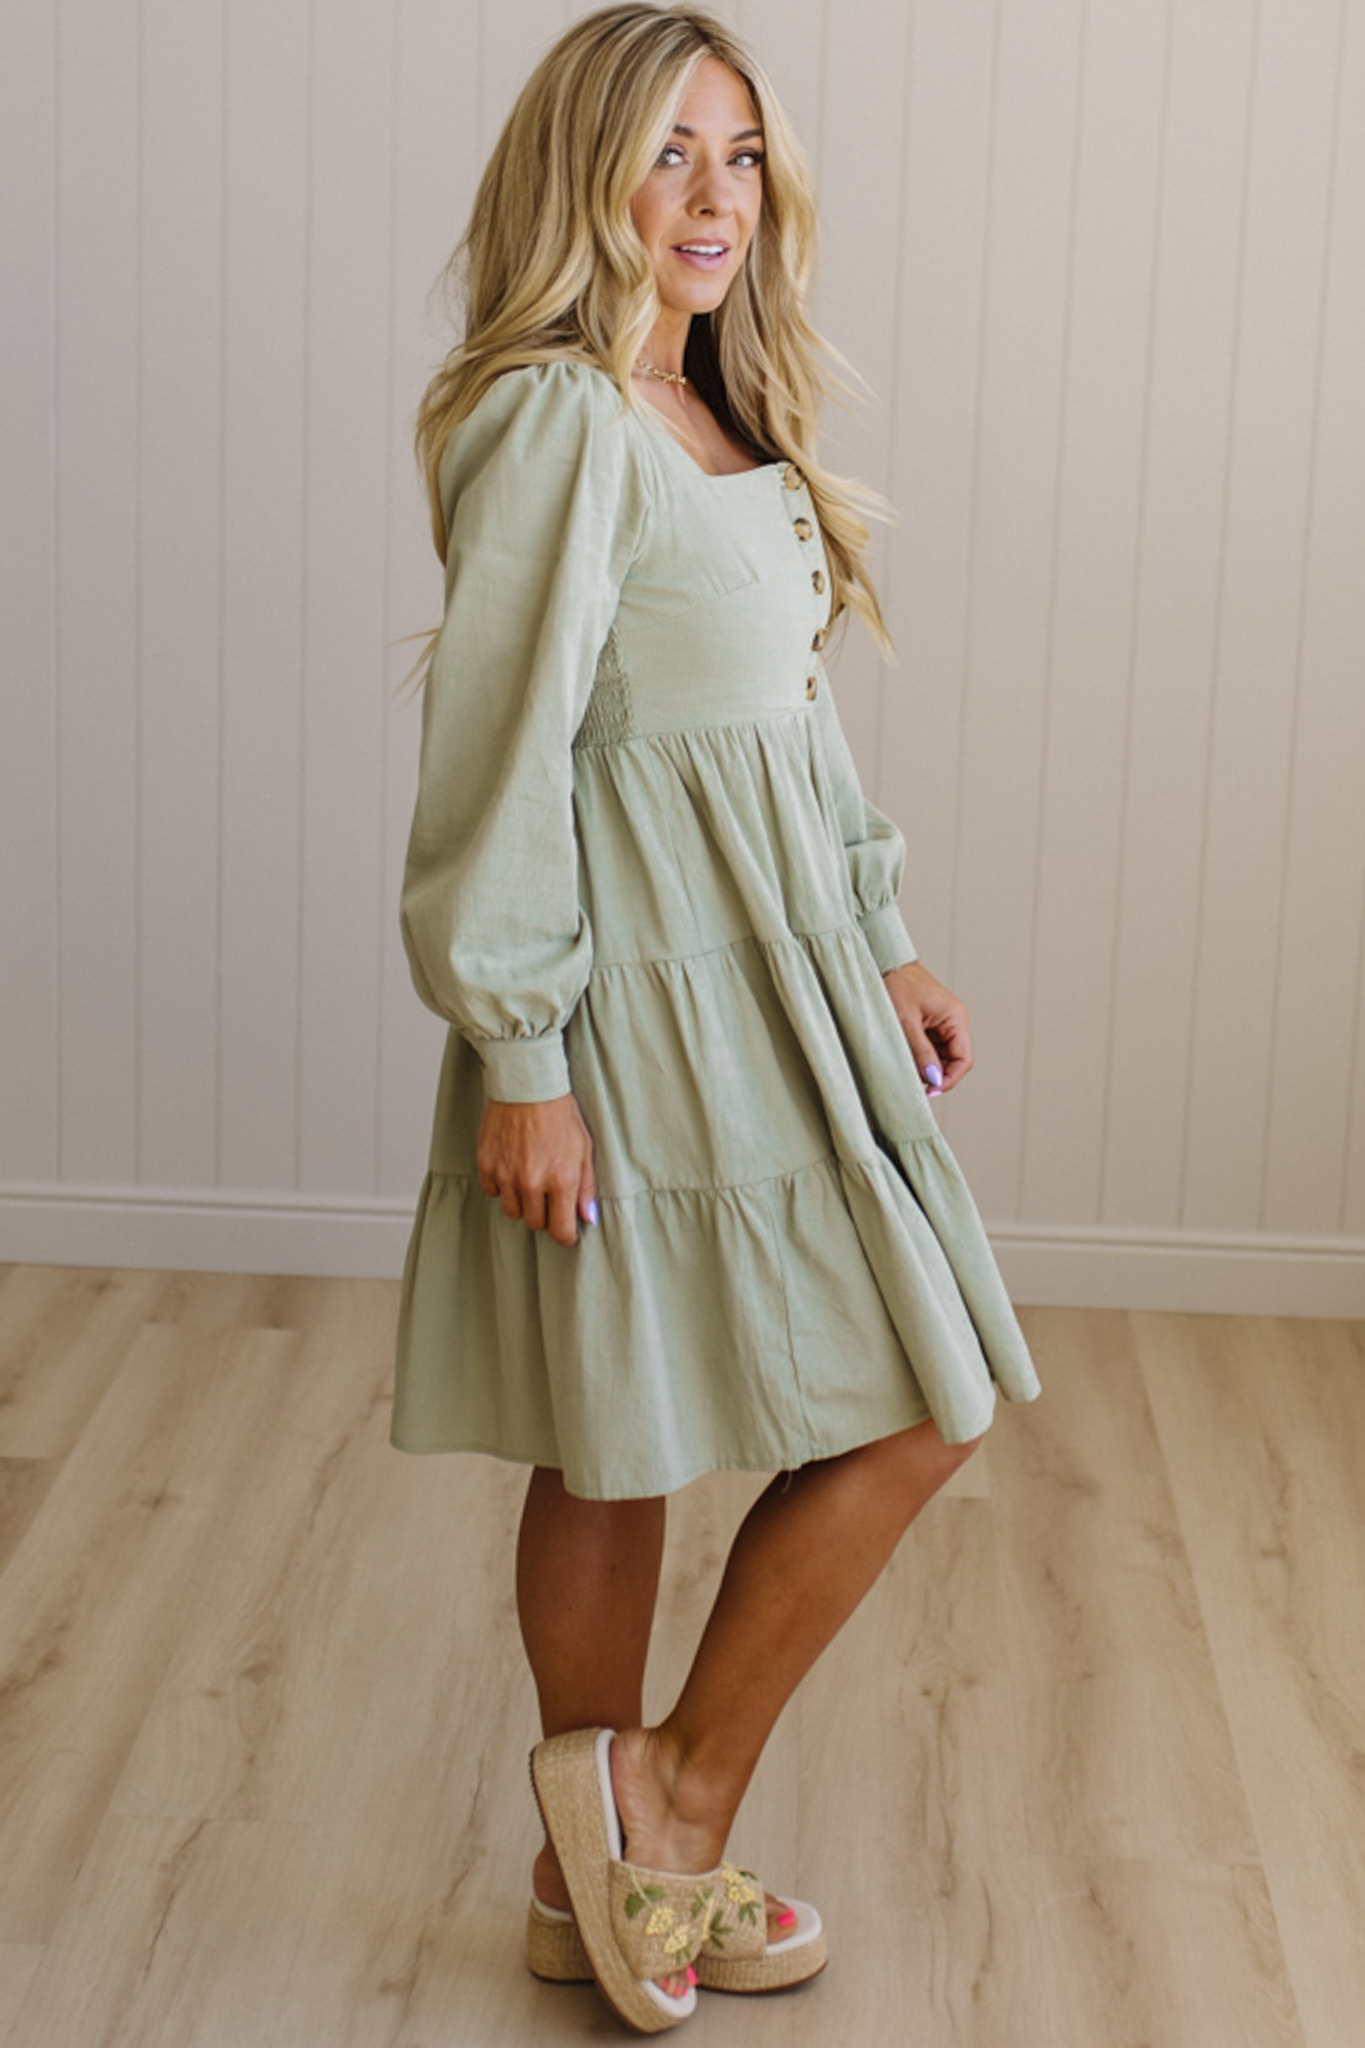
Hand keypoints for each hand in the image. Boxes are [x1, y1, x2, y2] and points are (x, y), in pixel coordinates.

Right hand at [476, 1094, 598, 1246]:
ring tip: (530, 1180)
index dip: (566, 1236)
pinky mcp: (486, 1165)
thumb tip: (588, 1217)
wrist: (527, 1086)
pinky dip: (502, 1187)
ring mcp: (506, 1175)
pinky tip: (512, 1168)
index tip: (567, 1231)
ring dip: (523, 1203)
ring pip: (513, 1211)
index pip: (560, 1230)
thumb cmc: (559, 1114)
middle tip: (550, 1196)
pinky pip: (493, 1192)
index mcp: (561, 1180)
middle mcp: (532, 1183)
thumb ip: (586, 1187)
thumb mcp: (584, 1149)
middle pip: (535, 1224)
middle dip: (545, 1215)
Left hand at [881, 961, 972, 1095]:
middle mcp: (954, 1021)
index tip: (929, 1091)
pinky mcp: (930, 1023)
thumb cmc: (895, 985)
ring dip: (926, 1066)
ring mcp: (942, 1022)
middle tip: (914, 1083)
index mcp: (955, 1018)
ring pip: (941, 1056)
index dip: (948, 1079)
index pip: (963, 1060)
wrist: (884, 962)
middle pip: (954, 1061)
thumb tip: (934, 1079)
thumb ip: (921, 1053)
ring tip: (906, 1066)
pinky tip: (905, 1056)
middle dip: (936, 1074)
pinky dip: (919, 1056)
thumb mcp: (906, 1024)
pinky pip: (931, 1047)